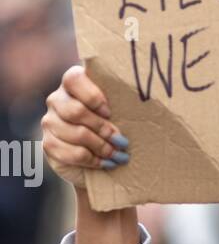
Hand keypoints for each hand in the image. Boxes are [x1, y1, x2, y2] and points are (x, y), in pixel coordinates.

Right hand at [41, 64, 129, 188]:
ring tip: (118, 155)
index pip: (73, 79)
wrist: (101, 162)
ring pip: (74, 133)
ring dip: (101, 147)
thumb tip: (145, 102)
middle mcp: (57, 99)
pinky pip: (68, 152)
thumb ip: (122, 103)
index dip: (92, 96)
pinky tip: (105, 163)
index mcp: (74, 84)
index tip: (110, 112)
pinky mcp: (48, 144)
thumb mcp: (120, 114)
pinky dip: (91, 160)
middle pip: (75, 110)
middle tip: (122, 141)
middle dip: (103, 129)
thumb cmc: (115, 130)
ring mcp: (50, 121)